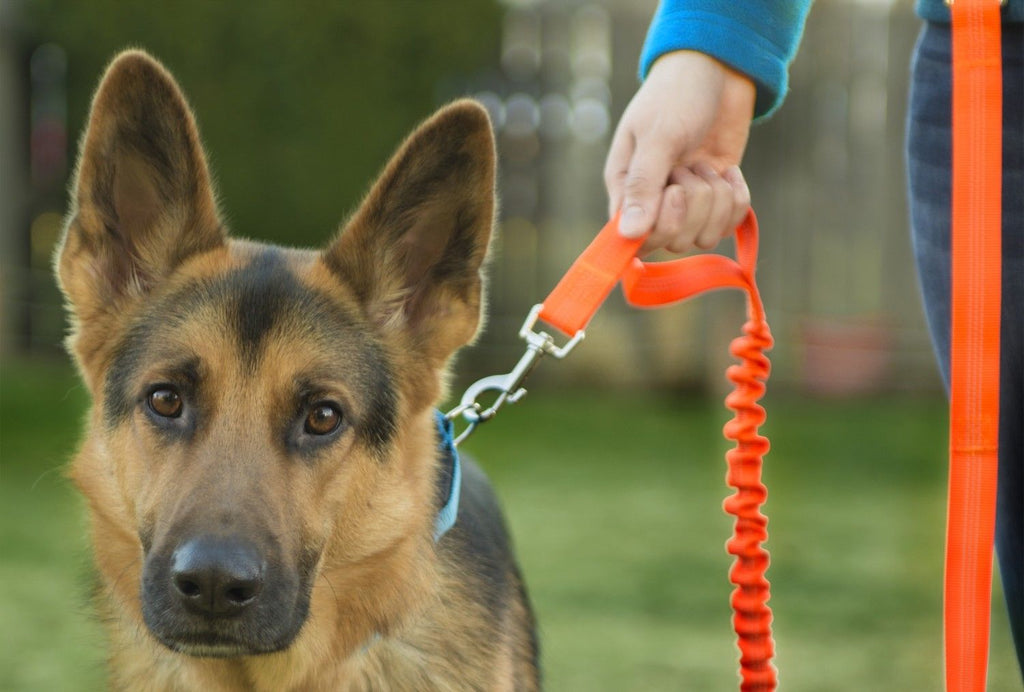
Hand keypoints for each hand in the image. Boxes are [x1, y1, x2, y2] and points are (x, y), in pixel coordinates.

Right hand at [604, 50, 755, 254]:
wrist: (718, 69)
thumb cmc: (677, 95)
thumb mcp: (658, 136)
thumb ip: (643, 186)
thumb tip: (628, 235)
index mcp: (626, 188)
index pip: (637, 239)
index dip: (661, 226)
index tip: (674, 193)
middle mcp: (654, 202)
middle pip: (674, 241)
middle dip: (694, 204)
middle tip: (691, 166)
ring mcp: (687, 203)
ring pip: (704, 236)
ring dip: (715, 199)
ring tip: (707, 164)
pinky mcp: (716, 199)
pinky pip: (729, 223)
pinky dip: (736, 198)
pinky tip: (729, 171)